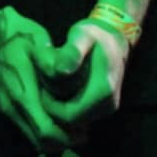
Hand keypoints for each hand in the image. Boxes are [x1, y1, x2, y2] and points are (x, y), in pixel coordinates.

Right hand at [0, 9, 71, 150]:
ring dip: (53, 139)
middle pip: (40, 141)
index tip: (85, 130)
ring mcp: (5, 106)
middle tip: (82, 133)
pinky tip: (55, 118)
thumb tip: (64, 74)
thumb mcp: (38, 40)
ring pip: (32, 138)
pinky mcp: (3, 105)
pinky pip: (25, 129)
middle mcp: (11, 105)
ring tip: (72, 129)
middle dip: (63, 142)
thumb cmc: (17, 34)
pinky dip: (42, 131)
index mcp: (21, 91)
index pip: (45, 130)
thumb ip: (51, 59)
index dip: (67, 136)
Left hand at [33, 19, 131, 140]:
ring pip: (74, 120)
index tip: (42, 84)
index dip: (50, 105)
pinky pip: (79, 116)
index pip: (68, 115)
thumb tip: (59, 71)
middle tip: (45, 83)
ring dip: (59, 106)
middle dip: (53, 106)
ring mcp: (107, 109)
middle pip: (70, 121)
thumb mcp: (81, 35)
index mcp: (103, 90)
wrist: (115, 39)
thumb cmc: (95, 35)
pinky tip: (61, 87)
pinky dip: (67, 105)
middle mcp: (108, 105)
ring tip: (53, 83)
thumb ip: (71, 52)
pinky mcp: (103, 108)